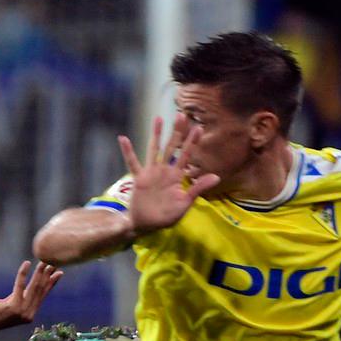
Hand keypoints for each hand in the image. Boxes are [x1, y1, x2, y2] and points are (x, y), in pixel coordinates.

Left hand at [0, 261, 63, 334]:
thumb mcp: (12, 305)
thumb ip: (22, 297)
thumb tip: (30, 286)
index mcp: (30, 315)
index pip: (43, 296)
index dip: (51, 283)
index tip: (59, 272)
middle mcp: (29, 314)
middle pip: (40, 290)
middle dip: (47, 275)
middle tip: (54, 262)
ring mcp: (22, 312)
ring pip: (33, 288)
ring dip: (39, 273)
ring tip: (44, 262)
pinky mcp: (14, 306)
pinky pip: (20, 286)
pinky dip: (23, 273)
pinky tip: (27, 264)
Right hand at [118, 114, 219, 234]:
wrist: (146, 225)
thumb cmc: (165, 217)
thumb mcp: (184, 204)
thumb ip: (198, 188)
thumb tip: (216, 176)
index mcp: (176, 176)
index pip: (186, 155)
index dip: (192, 142)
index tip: (199, 127)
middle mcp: (165, 171)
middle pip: (171, 147)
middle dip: (177, 132)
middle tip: (182, 115)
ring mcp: (151, 172)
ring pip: (154, 149)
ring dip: (156, 135)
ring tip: (158, 118)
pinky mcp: (139, 178)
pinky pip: (133, 163)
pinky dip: (128, 152)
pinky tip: (123, 138)